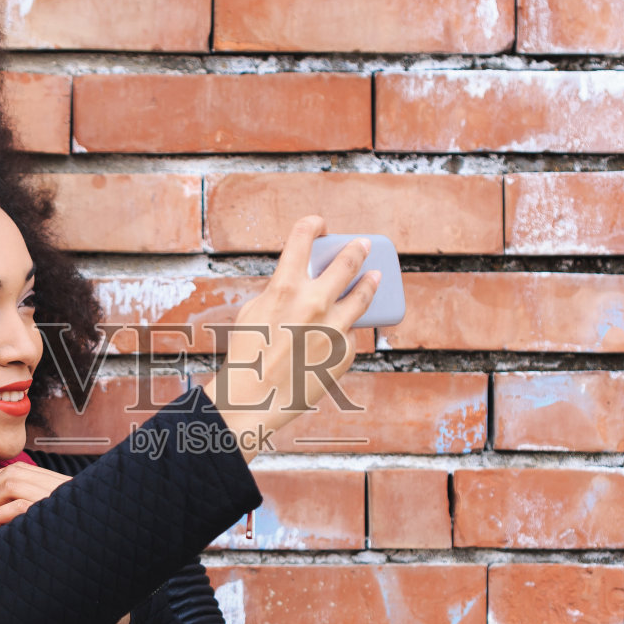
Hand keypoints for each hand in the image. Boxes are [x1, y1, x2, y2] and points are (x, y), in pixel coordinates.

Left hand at [0, 461, 69, 531]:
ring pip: (11, 485)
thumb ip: (30, 506)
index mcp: (54, 482)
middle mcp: (55, 484)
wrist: (100, 544)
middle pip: (10, 475)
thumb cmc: (72, 536)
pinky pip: (18, 505)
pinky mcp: (51, 512)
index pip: (15, 470)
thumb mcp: (51, 516)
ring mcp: (54, 496)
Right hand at [197, 214, 379, 464]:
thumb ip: (281, 291)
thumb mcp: (254, 311)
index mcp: (285, 286)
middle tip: (362, 245)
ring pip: (363, 296)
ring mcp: (333, 328)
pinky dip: (342, 333)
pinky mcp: (344, 352)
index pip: (303, 237)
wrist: (254, 399)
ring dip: (370, 282)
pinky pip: (349, 334)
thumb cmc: (248, 354)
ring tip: (375, 276)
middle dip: (356, 249)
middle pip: (346, 262)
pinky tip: (331, 339)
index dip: (313, 225)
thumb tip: (304, 282)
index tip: (319, 225)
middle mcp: (314, 303)